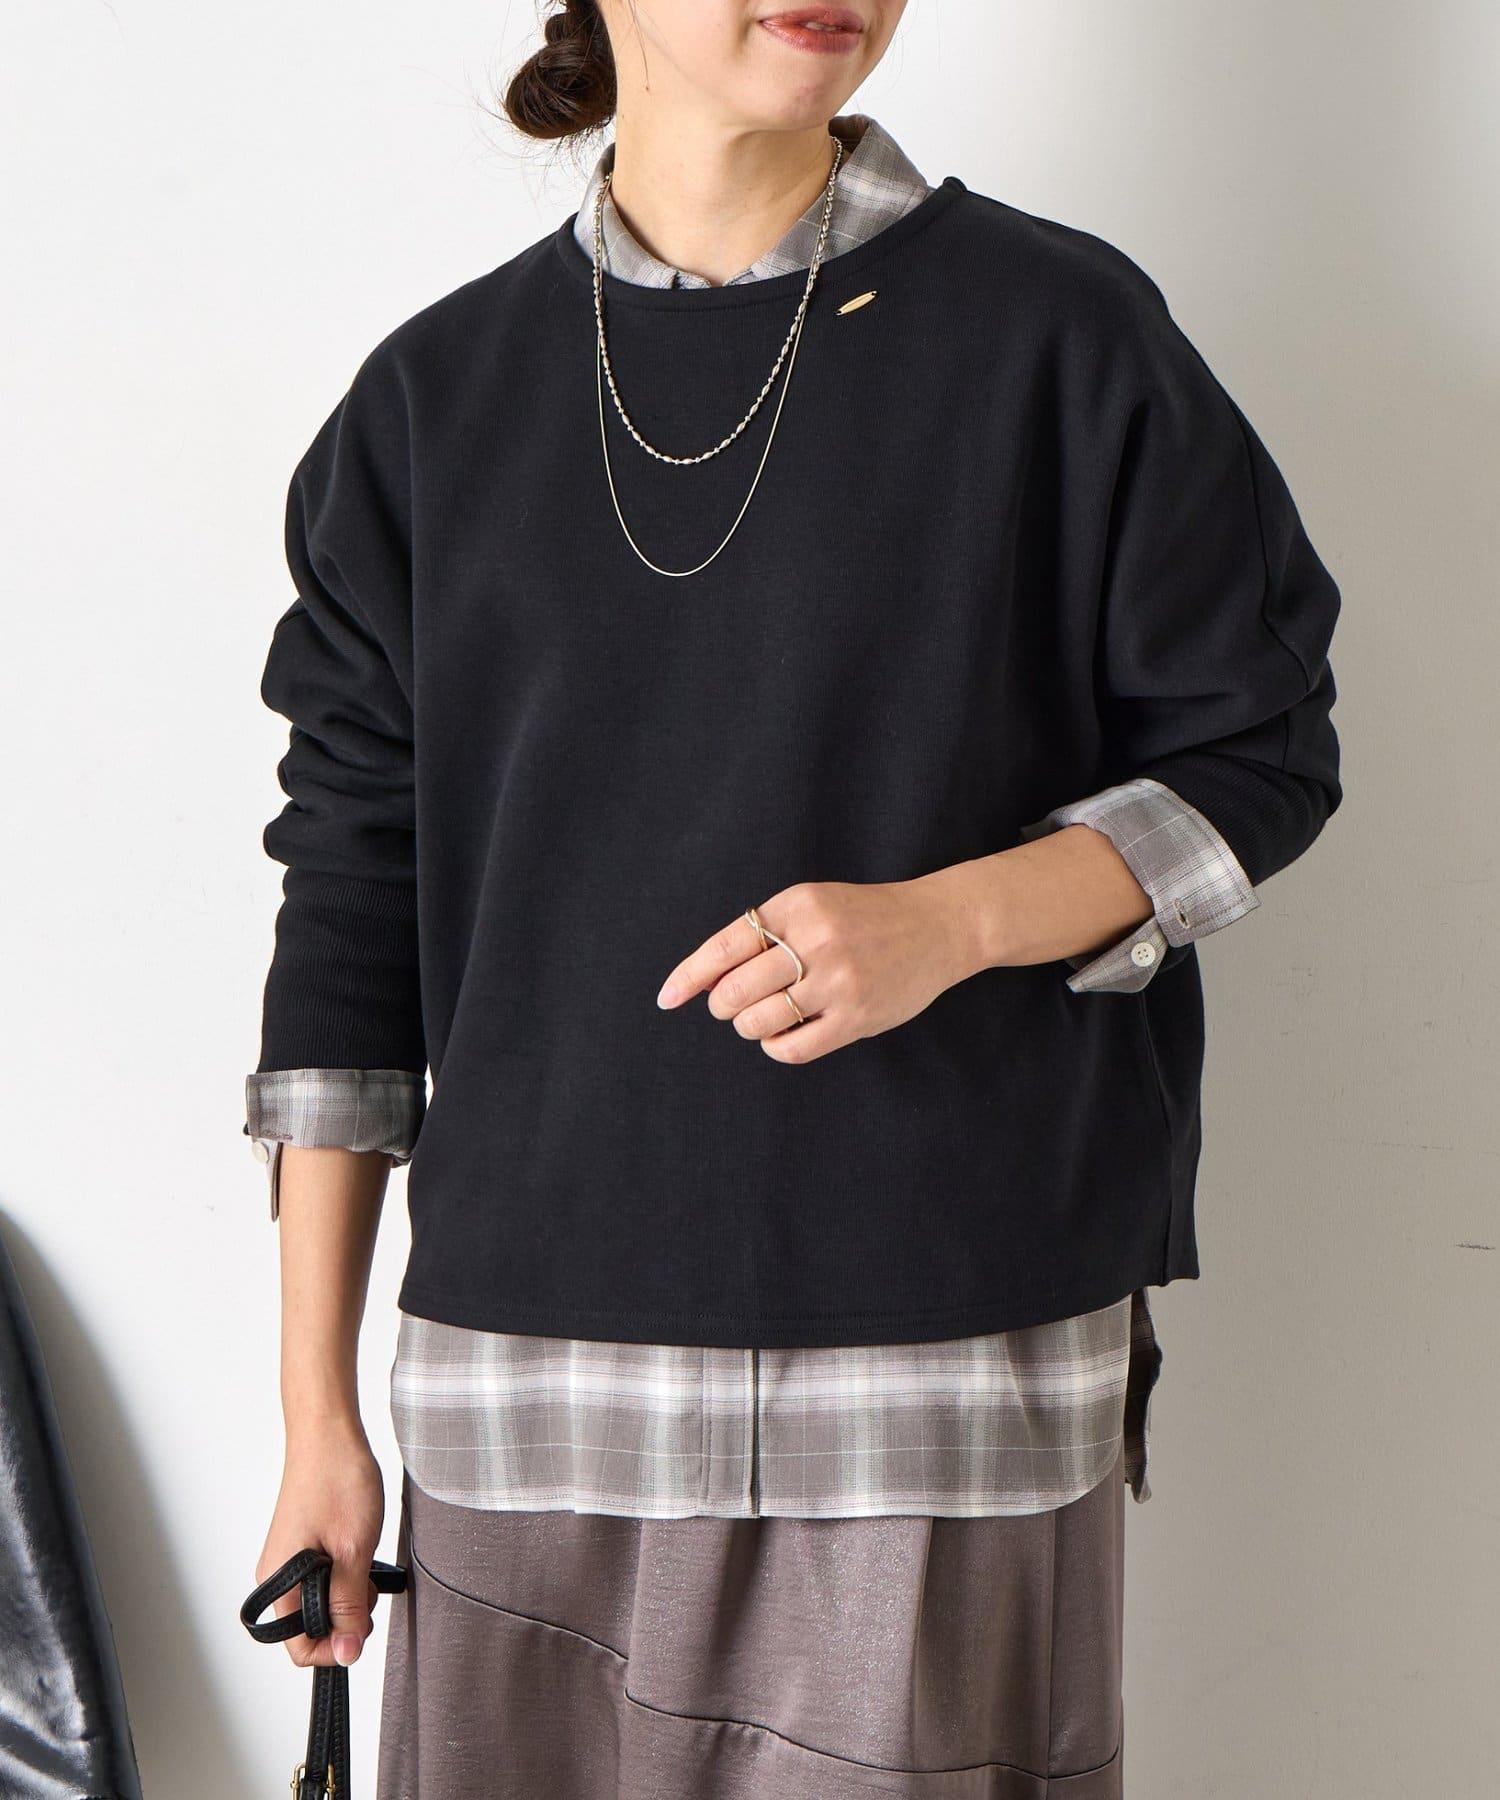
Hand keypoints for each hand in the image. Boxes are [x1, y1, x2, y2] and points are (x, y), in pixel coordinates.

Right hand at [255, 1422, 384, 1667]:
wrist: (329, 1433)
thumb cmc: (337, 1481)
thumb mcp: (353, 1550)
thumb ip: (349, 1605)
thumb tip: (348, 1653)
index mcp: (279, 1583)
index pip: (298, 1646)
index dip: (334, 1648)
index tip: (362, 1628)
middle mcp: (277, 1576)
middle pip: (310, 1626)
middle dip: (345, 1618)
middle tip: (368, 1586)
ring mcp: (289, 1559)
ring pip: (320, 1601)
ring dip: (348, 1594)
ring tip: (364, 1560)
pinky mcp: (302, 1545)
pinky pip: (322, 1577)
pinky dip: (345, 1573)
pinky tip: (358, 1550)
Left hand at [656, 875, 979, 1063]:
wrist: (938, 927)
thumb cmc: (864, 918)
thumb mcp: (814, 905)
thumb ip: (765, 933)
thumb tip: (707, 982)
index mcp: (796, 907)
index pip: (725, 946)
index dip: (689, 977)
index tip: (667, 999)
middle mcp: (815, 941)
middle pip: (735, 991)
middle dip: (723, 1006)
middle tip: (731, 1007)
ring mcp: (837, 981)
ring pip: (759, 1022)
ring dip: (749, 1026)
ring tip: (762, 1019)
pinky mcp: (857, 1017)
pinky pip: (793, 1048)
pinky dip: (775, 1047)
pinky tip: (783, 1036)